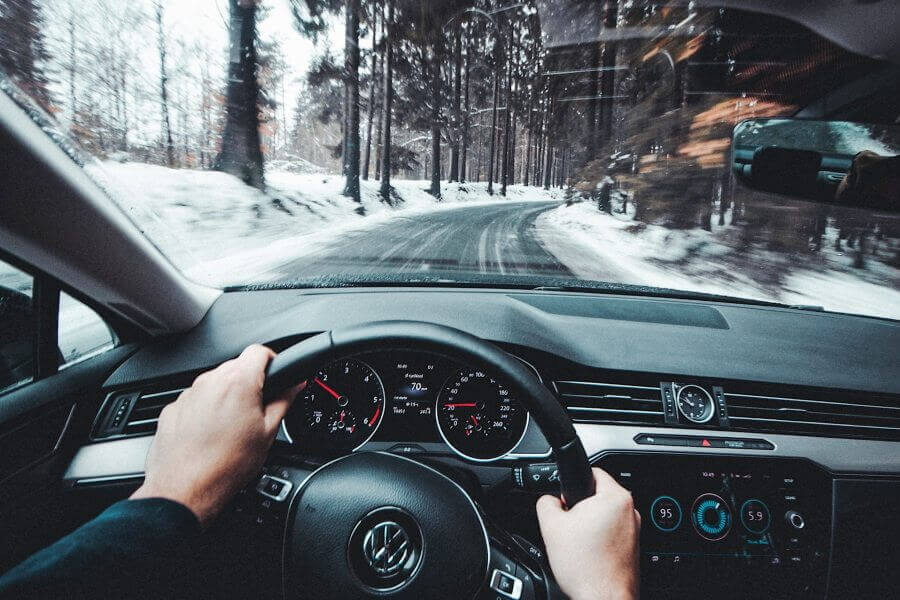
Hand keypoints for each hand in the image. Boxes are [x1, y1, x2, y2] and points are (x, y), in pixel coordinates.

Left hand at [131, 344, 301, 527]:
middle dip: (250, 382)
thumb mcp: (267, 433)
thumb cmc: (225, 465)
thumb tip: (295, 386)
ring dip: (227, 396)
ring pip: (215, 383)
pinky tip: (212, 435)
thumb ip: (284, 402)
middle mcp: (210, 381)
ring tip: (234, 427)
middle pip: (236, 367)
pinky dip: (206, 410)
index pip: (259, 351)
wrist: (186, 489)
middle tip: (258, 409)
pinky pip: (196, 400)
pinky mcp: (173, 408)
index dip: (272, 361)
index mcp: (238, 382)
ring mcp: (188, 394)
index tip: (276, 376)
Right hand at [536, 468, 640, 599]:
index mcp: (616, 497)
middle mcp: (630, 511)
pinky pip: (611, 533)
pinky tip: (587, 554)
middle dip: (580, 508)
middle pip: (597, 495)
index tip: (565, 499)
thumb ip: (545, 502)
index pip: (591, 471)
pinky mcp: (633, 547)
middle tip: (568, 526)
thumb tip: (549, 500)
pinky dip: (598, 539)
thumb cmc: (586, 567)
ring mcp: (634, 530)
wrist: (603, 599)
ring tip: (578, 544)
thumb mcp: (550, 525)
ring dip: (589, 525)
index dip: (571, 484)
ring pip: (603, 516)